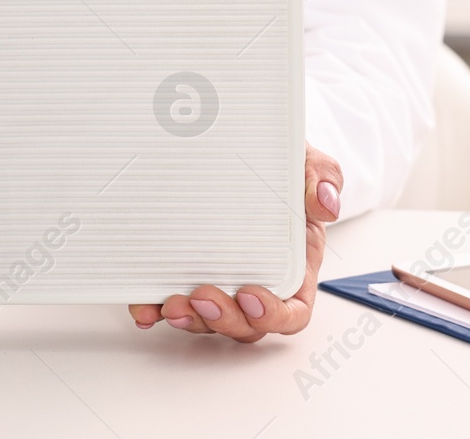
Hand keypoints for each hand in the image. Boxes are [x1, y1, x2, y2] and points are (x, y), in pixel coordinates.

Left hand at [128, 144, 341, 342]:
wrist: (244, 144)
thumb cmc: (280, 164)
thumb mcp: (306, 161)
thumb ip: (322, 176)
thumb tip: (327, 204)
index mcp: (294, 264)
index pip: (292, 309)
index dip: (272, 314)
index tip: (250, 296)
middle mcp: (257, 279)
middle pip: (246, 323)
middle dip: (224, 320)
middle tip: (201, 298)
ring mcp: (220, 278)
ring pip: (209, 320)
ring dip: (190, 320)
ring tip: (170, 304)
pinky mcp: (185, 271)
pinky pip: (171, 299)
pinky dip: (154, 308)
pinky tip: (142, 307)